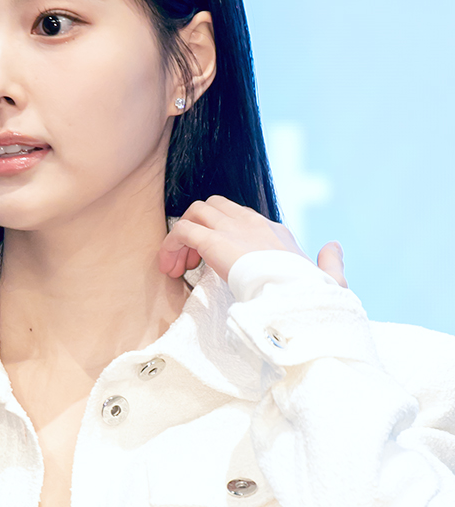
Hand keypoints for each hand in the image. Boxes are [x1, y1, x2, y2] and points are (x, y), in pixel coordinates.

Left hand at [158, 195, 347, 287]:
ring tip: (178, 267)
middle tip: (192, 264)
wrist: (299, 300)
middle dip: (199, 228)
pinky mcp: (215, 241)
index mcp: (276, 233)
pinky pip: (182, 230)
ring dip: (182, 236)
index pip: (242, 219)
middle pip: (215, 206)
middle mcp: (253, 224)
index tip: (216, 266)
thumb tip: (334, 246)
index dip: (225, 237)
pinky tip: (171, 269)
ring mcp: (233, 229)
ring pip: (196, 211)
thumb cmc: (313, 297)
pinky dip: (171, 245)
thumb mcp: (329, 279)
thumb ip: (330, 262)